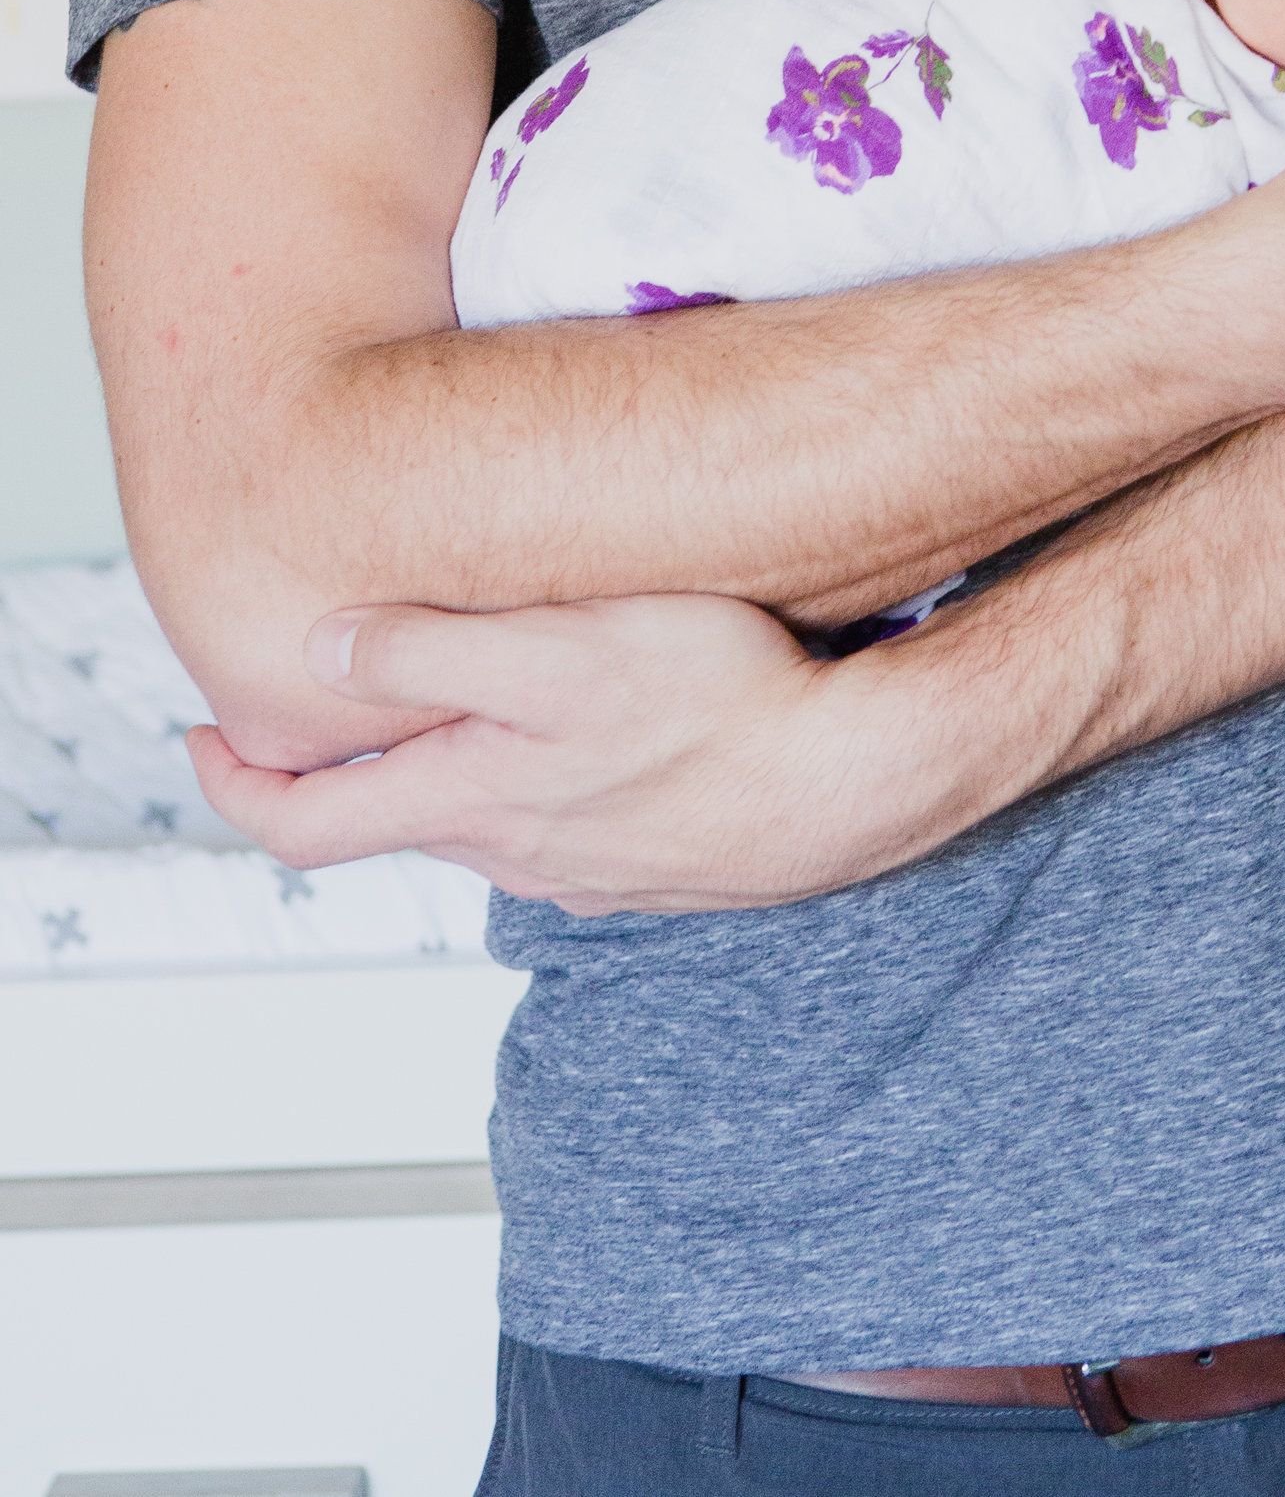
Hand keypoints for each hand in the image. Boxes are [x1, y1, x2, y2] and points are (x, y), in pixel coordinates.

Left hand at [184, 592, 960, 912]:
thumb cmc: (715, 703)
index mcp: (473, 798)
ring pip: (483, 816)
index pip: (307, 827)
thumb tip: (314, 654)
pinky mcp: (654, 861)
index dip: (235, 788)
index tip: (199, 739)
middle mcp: (516, 849)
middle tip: (320, 693)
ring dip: (450, 763)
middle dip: (344, 762)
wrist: (850, 779)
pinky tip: (584, 720)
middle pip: (392, 818)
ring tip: (460, 684)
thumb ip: (426, 654)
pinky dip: (537, 777)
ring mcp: (588, 866)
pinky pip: (564, 821)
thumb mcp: (556, 652)